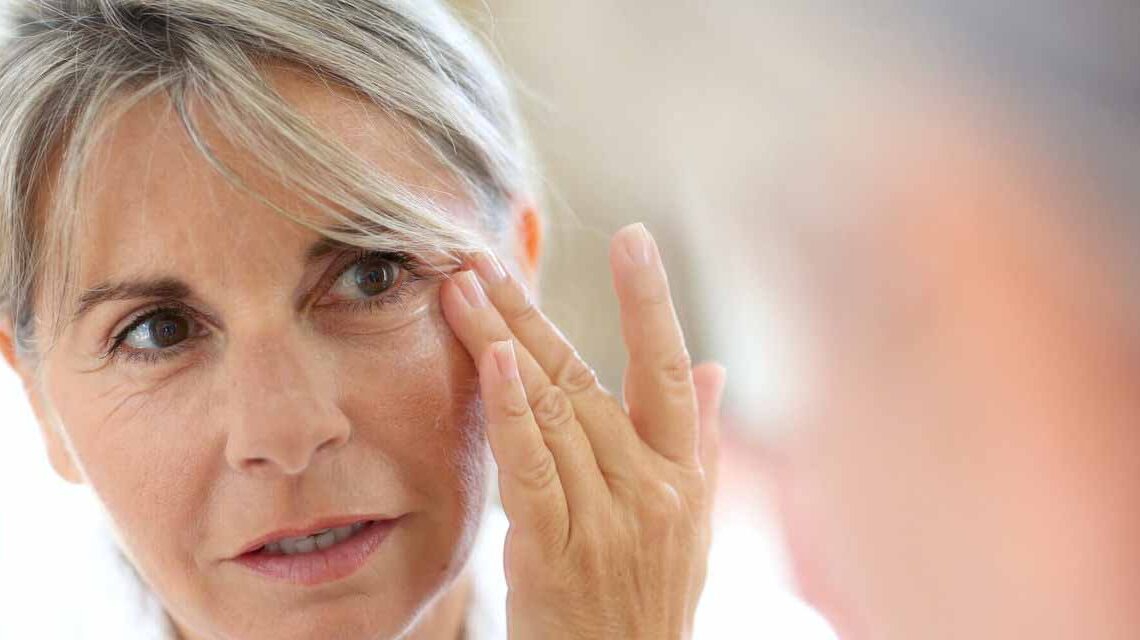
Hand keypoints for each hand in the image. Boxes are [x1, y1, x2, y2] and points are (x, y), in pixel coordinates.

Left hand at [439, 223, 726, 638]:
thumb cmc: (649, 605)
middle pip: (586, 380)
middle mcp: (653, 490)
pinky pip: (533, 470)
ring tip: (462, 290)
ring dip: (502, 343)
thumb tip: (716, 369)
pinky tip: (491, 360)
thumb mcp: (692, 528)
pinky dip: (512, 411)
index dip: (652, 301)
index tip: (634, 237)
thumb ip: (701, 445)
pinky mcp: (559, 554)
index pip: (669, 370)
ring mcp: (609, 521)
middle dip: (530, 313)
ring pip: (552, 412)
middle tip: (486, 259)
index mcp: (685, 476)